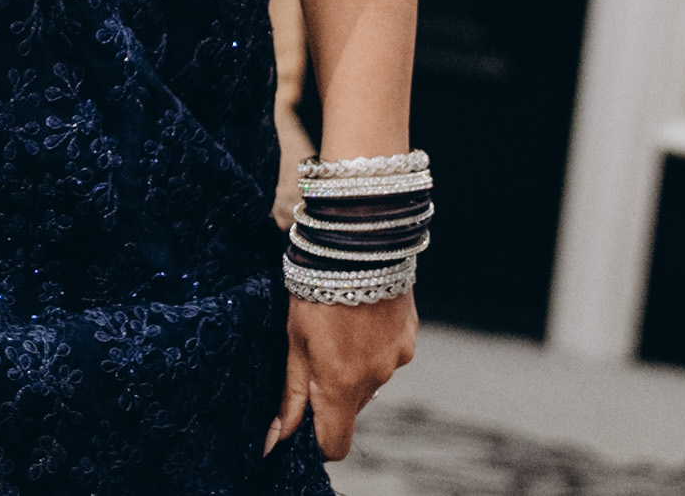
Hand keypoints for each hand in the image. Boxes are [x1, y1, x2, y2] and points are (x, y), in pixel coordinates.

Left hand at [270, 292, 415, 457]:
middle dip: (335, 392)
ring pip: (371, 379)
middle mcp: (375, 379)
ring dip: (356, 366)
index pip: (335, 444)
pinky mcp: (411, 336)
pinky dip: (375, 345)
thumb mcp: (294, 343)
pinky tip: (362, 315)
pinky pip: (389, 355)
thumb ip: (291, 396)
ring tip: (341, 326)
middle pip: (352, 408)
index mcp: (341, 386)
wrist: (358, 241)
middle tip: (318, 352)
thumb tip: (273, 442)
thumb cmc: (316, 290)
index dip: (318, 439)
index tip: (306, 417)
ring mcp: (397, 358)